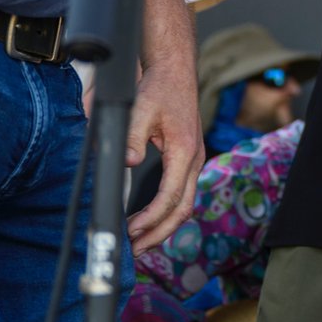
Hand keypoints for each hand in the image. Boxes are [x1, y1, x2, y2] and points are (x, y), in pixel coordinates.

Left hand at [125, 60, 202, 251]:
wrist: (176, 71)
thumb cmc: (159, 88)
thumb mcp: (140, 108)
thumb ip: (131, 136)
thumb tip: (126, 163)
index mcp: (185, 151)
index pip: (171, 196)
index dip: (151, 219)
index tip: (131, 232)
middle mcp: (195, 160)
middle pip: (183, 209)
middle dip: (159, 234)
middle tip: (133, 250)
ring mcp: (195, 161)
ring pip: (185, 205)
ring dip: (163, 227)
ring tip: (139, 243)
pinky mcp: (188, 160)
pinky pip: (182, 195)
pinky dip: (167, 214)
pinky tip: (149, 221)